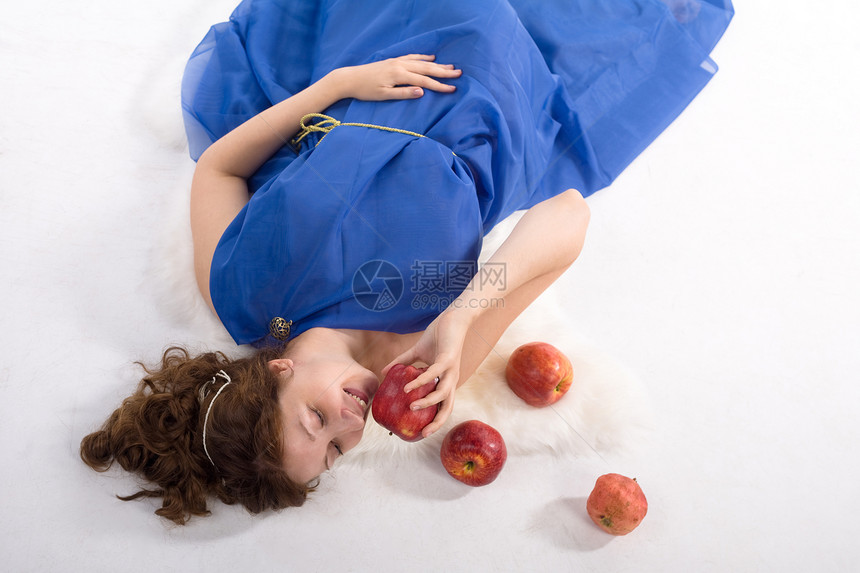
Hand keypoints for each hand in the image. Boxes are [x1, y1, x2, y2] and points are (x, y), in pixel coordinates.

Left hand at [332, 54, 461, 100]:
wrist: (350, 78)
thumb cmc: (366, 91)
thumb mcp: (384, 96)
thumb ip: (404, 93)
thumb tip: (422, 91)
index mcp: (399, 75)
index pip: (424, 81)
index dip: (440, 85)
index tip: (453, 89)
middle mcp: (400, 65)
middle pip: (427, 69)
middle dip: (444, 72)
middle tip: (459, 74)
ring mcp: (397, 61)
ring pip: (421, 62)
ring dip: (437, 65)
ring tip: (450, 66)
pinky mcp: (393, 61)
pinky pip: (412, 57)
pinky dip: (423, 58)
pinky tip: (430, 58)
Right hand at [381, 308, 473, 436]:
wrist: (452, 317)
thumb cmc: (438, 335)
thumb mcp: (417, 352)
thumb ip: (402, 363)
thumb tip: (383, 372)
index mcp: (446, 380)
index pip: (443, 406)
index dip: (435, 420)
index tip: (422, 433)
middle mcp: (451, 379)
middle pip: (448, 407)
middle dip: (437, 422)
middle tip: (423, 433)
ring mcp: (451, 370)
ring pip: (443, 394)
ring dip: (428, 403)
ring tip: (411, 407)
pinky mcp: (448, 359)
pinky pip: (433, 374)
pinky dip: (421, 381)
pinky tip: (409, 386)